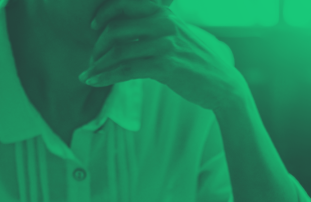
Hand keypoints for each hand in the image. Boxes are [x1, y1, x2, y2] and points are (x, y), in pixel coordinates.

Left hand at [78, 0, 246, 110]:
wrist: (223, 84)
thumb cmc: (196, 61)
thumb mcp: (178, 34)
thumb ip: (156, 26)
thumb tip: (127, 27)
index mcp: (164, 12)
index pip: (124, 4)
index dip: (103, 14)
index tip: (93, 27)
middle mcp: (163, 23)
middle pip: (115, 29)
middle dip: (97, 47)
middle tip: (91, 60)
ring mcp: (165, 44)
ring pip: (118, 52)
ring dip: (98, 66)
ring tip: (87, 75)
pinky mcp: (165, 66)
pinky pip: (126, 70)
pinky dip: (106, 77)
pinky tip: (94, 82)